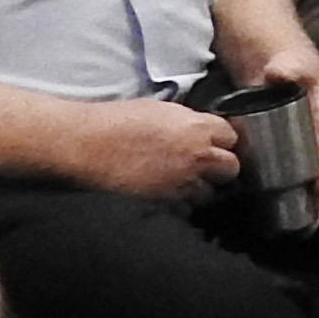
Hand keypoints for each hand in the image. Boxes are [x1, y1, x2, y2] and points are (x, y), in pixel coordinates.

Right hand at [70, 98, 243, 201]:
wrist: (86, 145)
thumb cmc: (116, 121)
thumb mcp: (160, 110)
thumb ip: (189, 122)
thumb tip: (200, 130)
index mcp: (198, 128)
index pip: (232, 136)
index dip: (223, 140)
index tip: (216, 143)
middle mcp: (198, 157)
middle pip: (231, 168)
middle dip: (221, 167)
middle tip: (206, 165)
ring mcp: (184, 183)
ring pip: (210, 192)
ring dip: (201, 188)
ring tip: (183, 181)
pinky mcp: (167, 203)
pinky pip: (185, 208)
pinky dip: (180, 203)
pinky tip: (166, 193)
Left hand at [237, 41, 318, 223]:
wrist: (244, 28)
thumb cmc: (272, 39)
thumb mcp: (284, 52)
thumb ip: (287, 64)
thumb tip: (281, 73)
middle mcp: (308, 122)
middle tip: (312, 225)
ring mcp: (286, 128)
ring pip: (300, 167)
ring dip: (301, 195)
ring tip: (296, 225)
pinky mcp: (264, 130)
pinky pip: (276, 161)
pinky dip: (276, 182)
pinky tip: (267, 201)